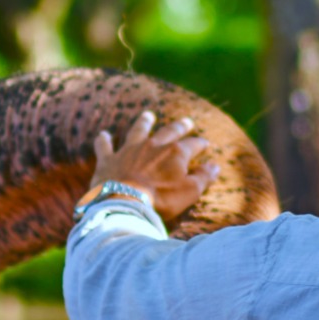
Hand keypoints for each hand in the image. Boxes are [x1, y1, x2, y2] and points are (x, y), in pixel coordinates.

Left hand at [92, 110, 219, 221]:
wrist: (125, 203)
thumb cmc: (161, 200)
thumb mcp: (190, 191)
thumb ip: (204, 177)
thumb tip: (215, 166)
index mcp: (174, 153)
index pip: (192, 145)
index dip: (200, 144)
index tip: (205, 144)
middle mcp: (152, 145)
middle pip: (168, 132)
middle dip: (179, 127)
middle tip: (187, 121)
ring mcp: (129, 150)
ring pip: (137, 130)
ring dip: (144, 122)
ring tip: (148, 115)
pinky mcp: (109, 159)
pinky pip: (105, 146)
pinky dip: (103, 140)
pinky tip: (103, 135)